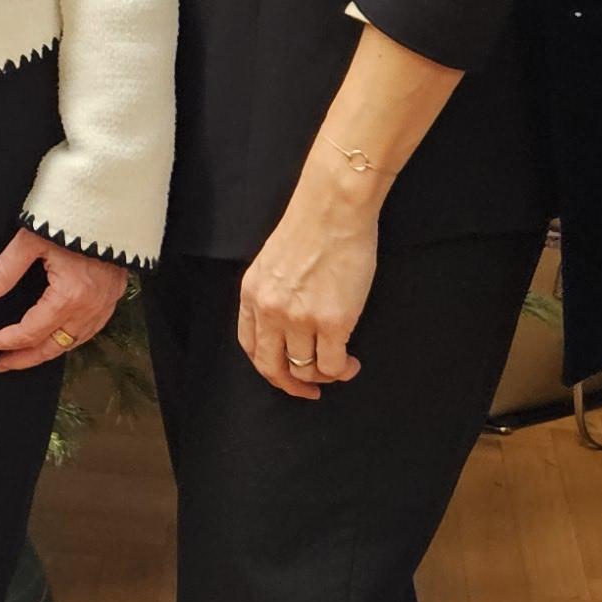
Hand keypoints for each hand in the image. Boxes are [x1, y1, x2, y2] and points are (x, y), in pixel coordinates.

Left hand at [0, 230, 127, 374]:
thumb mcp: (31, 239)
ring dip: (47, 351)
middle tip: (1, 363)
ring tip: (24, 356)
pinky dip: (70, 340)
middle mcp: (90, 307)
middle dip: (24, 358)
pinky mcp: (114, 296)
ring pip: (73, 342)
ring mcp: (105, 304)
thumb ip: (6, 269)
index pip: (31, 331)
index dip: (6, 340)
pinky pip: (91, 330)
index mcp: (69, 296)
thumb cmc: (71, 217)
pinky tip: (57, 338)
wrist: (112, 203)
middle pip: (52, 346)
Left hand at [235, 184, 381, 400]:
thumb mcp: (272, 263)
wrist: (334, 210)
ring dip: (323, 376)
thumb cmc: (311, 228)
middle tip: (309, 391)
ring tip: (340, 367)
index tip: (284, 375)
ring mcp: (300, 319)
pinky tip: (350, 363)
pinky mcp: (332, 322)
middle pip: (271, 367)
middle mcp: (270, 311)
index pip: (250, 346)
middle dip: (290, 385)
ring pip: (304, 369)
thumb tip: (286, 323)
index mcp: (252, 295)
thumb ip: (272, 293)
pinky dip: (342, 370)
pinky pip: (331, 364)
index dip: (267, 367)